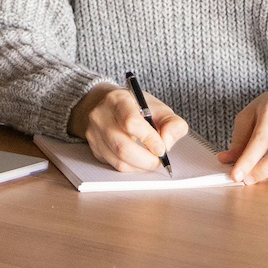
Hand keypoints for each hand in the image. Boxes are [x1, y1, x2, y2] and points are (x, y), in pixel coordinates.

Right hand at [68, 83, 188, 172]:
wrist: (110, 106)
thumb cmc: (137, 107)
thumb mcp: (159, 108)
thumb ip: (173, 124)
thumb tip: (167, 144)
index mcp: (118, 99)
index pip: (130, 121)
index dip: (149, 139)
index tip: (161, 149)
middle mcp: (101, 115)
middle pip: (122, 146)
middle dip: (146, 159)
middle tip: (159, 160)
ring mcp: (94, 133)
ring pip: (118, 160)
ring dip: (140, 166)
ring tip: (151, 161)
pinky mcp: (94, 148)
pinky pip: (114, 165)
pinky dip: (132, 168)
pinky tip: (139, 161)